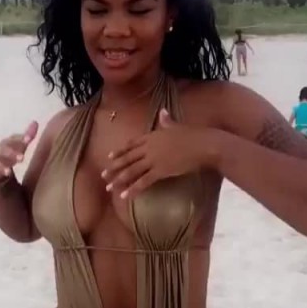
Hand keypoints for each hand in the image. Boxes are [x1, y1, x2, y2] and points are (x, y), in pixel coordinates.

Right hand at [0, 121, 38, 186]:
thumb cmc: (8, 155)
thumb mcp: (18, 146)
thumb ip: (26, 136)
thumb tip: (35, 122)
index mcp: (6, 143)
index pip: (13, 139)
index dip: (20, 138)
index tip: (28, 139)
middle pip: (3, 150)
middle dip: (11, 153)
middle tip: (21, 158)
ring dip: (0, 166)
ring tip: (8, 172)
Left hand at [101, 110, 216, 199]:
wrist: (204, 145)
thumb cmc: (194, 134)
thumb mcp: (177, 125)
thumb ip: (167, 120)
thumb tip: (163, 111)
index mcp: (152, 136)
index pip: (131, 144)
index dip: (120, 151)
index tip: (110, 156)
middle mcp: (149, 147)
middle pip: (127, 158)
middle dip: (114, 167)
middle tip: (103, 175)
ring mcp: (153, 159)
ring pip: (131, 171)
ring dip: (119, 180)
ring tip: (108, 187)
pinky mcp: (160, 171)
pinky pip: (143, 182)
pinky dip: (132, 190)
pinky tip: (124, 196)